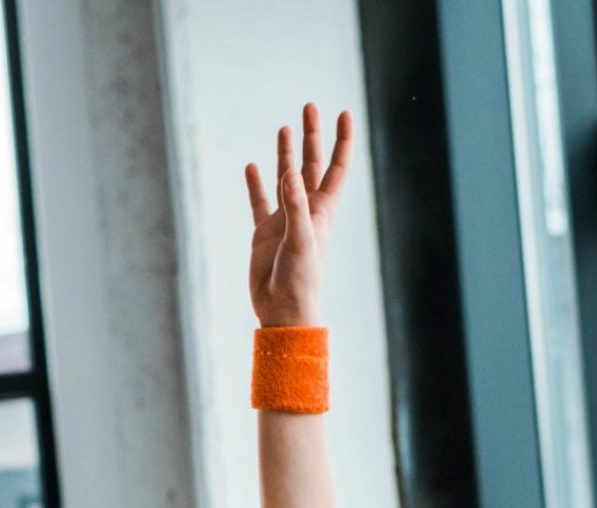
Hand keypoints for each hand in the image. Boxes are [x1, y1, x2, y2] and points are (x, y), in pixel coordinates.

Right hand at [246, 105, 353, 327]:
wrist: (282, 311)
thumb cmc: (299, 280)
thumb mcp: (301, 240)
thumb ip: (295, 206)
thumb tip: (289, 172)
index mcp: (322, 210)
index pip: (336, 167)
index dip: (342, 140)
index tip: (344, 113)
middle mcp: (305, 210)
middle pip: (310, 164)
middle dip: (311, 136)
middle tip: (310, 107)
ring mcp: (284, 220)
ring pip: (285, 178)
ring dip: (285, 154)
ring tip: (283, 128)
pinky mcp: (264, 234)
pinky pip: (259, 202)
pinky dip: (255, 184)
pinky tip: (252, 166)